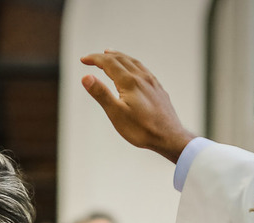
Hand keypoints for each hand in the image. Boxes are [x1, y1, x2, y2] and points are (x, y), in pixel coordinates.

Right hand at [80, 50, 196, 162]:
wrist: (169, 137)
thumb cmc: (142, 129)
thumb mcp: (116, 114)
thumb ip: (101, 94)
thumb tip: (86, 77)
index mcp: (129, 82)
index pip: (108, 63)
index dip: (94, 59)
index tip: (84, 59)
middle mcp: (142, 77)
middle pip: (120, 59)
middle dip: (104, 56)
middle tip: (92, 58)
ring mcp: (152, 82)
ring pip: (133, 62)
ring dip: (119, 56)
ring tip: (110, 54)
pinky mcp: (158, 88)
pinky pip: (143, 69)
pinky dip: (132, 63)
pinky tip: (133, 69)